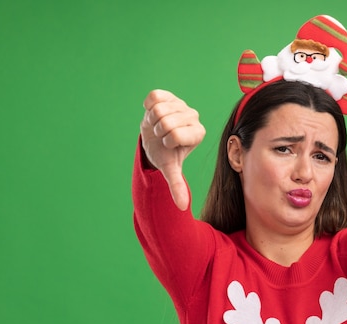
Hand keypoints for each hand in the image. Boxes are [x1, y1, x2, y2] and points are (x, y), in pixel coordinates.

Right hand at [140, 89, 205, 209]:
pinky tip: (153, 113)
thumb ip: (177, 185)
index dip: (166, 141)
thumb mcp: (171, 168)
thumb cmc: (165, 153)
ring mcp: (181, 103)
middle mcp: (194, 116)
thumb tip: (182, 206)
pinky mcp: (168, 94)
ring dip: (152, 120)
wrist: (154, 138)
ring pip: (159, 109)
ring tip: (158, 125)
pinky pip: (153, 97)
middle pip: (166, 122)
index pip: (176, 135)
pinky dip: (148, 107)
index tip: (169, 144)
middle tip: (161, 135)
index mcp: (198, 133)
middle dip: (158, 132)